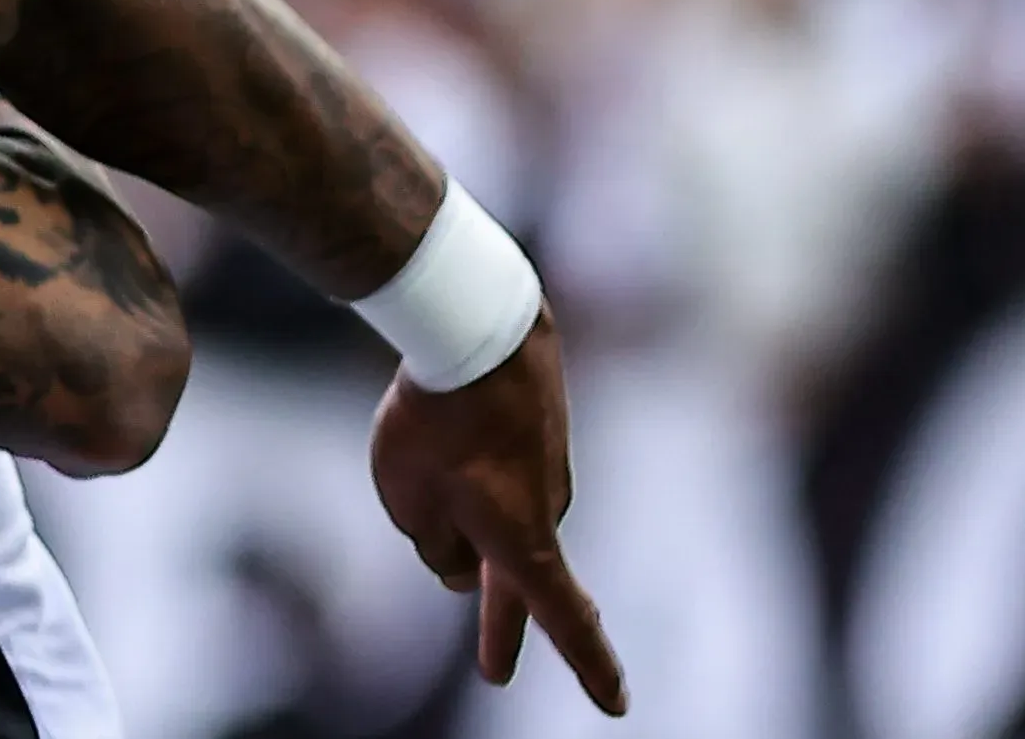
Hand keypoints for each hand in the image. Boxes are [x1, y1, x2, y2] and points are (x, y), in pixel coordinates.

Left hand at [369, 305, 626, 716]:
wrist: (479, 325)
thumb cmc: (436, 420)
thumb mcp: (407, 500)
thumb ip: (433, 546)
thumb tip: (460, 563)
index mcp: (524, 541)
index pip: (564, 619)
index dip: (590, 666)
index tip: (617, 705)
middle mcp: (548, 511)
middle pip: (522, 582)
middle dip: (504, 624)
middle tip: (494, 671)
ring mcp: (548, 470)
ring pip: (496, 515)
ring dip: (463, 515)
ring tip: (423, 463)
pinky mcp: (540, 433)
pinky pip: (496, 470)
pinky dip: (467, 468)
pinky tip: (442, 432)